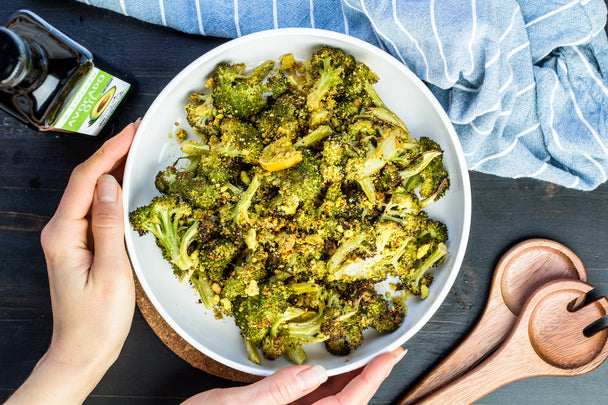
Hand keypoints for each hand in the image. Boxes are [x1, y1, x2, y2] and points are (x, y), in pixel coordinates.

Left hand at [7, 121, 138, 403]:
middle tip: (138, 135)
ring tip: (135, 151)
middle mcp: (60, 231)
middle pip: (84, 181)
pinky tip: (125, 183)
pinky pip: (94, 208)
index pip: (85, 180)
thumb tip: (110, 185)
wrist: (82, 351)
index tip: (131, 133)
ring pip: (89, 192)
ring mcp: (68, 238)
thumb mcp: (111, 272)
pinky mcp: (78, 245)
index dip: (109, 152)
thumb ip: (108, 226)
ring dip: (111, 168)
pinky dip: (110, 190)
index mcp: (63, 235)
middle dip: (110, 153)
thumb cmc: (97, 320)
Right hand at [183, 347, 405, 404]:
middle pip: (346, 400)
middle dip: (369, 374)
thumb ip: (276, 393)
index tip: (394, 355)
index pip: (348, 403)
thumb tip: (314, 373)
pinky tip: (327, 363)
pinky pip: (311, 396)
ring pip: (331, 398)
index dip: (373, 377)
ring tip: (366, 350)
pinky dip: (324, 378)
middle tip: (389, 348)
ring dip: (350, 375)